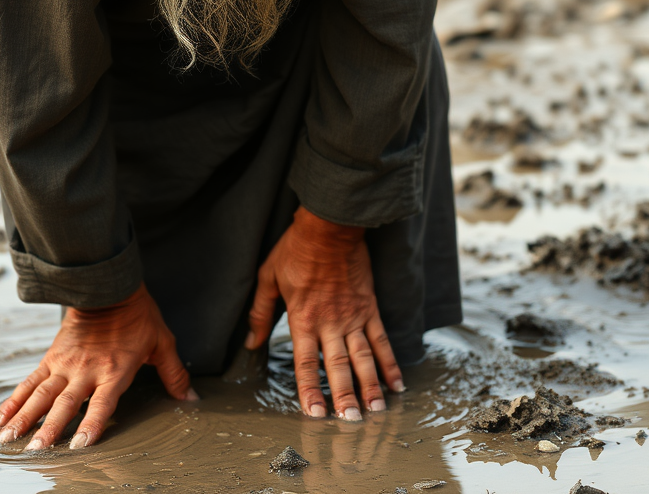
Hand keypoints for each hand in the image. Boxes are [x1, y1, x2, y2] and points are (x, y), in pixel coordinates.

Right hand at [0, 282, 197, 449]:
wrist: (109, 284)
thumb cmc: (138, 314)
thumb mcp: (162, 342)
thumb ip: (174, 373)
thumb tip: (191, 398)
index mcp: (115, 369)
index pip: (102, 403)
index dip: (91, 425)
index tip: (79, 446)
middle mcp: (86, 370)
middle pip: (64, 403)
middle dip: (49, 430)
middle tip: (35, 452)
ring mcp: (65, 364)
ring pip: (41, 395)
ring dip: (24, 418)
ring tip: (8, 440)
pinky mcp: (51, 357)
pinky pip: (30, 381)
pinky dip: (13, 400)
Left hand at [245, 206, 403, 418]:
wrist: (329, 225)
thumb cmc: (296, 249)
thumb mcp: (268, 277)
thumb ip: (260, 312)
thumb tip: (251, 342)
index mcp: (303, 318)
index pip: (305, 362)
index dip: (309, 390)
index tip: (314, 414)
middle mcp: (330, 323)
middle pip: (338, 366)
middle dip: (345, 396)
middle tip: (352, 423)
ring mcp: (353, 316)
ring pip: (363, 358)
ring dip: (370, 386)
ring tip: (376, 412)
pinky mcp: (369, 307)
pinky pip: (381, 339)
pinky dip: (390, 362)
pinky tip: (397, 383)